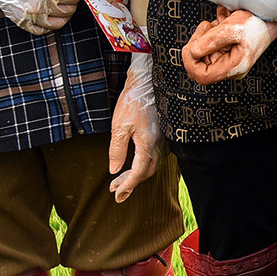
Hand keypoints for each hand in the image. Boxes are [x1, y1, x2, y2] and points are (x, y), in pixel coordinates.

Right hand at [0, 0, 91, 34]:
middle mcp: (40, 8)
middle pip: (69, 11)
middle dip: (71, 2)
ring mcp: (30, 17)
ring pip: (58, 24)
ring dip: (63, 14)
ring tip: (58, 2)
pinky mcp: (21, 22)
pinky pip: (42, 31)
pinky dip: (49, 24)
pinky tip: (47, 12)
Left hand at [107, 52, 159, 201]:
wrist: (147, 80)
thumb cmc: (132, 101)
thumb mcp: (119, 126)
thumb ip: (117, 150)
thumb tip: (115, 170)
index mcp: (148, 143)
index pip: (139, 172)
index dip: (128, 185)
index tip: (117, 195)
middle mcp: (159, 142)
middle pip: (148, 171)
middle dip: (132, 182)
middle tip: (115, 189)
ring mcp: (162, 137)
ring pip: (153, 163)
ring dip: (138, 174)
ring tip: (120, 179)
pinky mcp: (161, 131)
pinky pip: (155, 155)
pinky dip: (144, 164)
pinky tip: (135, 162)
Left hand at [181, 7, 276, 83]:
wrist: (270, 16)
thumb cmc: (257, 23)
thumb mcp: (232, 28)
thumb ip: (210, 41)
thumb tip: (193, 51)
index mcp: (234, 67)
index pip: (202, 76)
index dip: (190, 62)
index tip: (190, 46)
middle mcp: (231, 67)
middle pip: (200, 63)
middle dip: (198, 43)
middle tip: (206, 27)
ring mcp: (229, 59)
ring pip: (204, 53)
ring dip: (205, 35)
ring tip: (218, 23)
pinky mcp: (228, 51)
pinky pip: (211, 46)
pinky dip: (212, 33)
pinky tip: (222, 23)